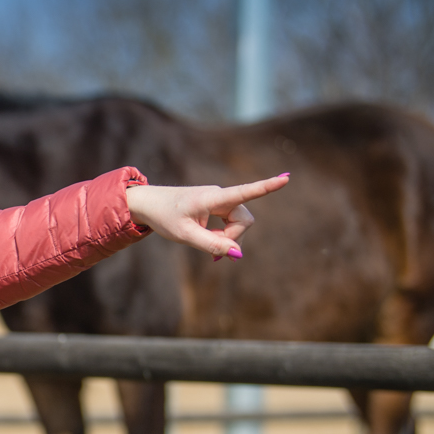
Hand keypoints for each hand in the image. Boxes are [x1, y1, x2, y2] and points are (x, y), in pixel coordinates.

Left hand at [124, 173, 288, 258]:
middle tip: (214, 255)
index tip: (286, 178)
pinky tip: (211, 246)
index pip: (245, 192)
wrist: (147, 204)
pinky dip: (223, 236)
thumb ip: (212, 245)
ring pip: (238, 223)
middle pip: (244, 220)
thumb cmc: (164, 216)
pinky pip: (229, 223)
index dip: (267, 187)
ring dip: (228, 239)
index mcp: (213, 198)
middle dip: (234, 239)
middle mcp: (219, 195)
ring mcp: (218, 200)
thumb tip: (238, 254)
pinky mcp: (215, 206)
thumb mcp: (186, 235)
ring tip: (208, 249)